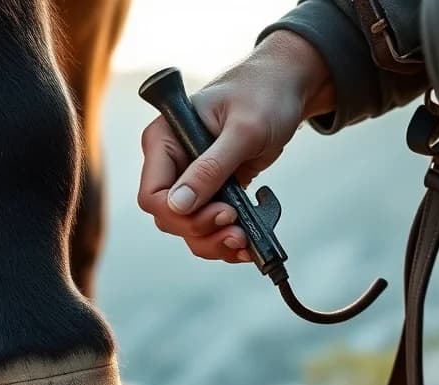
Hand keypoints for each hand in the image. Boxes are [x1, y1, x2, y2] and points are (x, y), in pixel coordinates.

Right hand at [137, 30, 334, 262]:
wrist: (286, 88)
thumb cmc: (263, 94)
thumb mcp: (243, 130)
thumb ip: (211, 168)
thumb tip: (179, 205)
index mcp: (164, 140)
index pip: (152, 194)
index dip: (181, 214)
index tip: (222, 212)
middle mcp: (172, 162)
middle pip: (170, 217)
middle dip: (203, 230)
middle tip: (238, 229)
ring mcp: (191, 178)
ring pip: (189, 227)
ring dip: (215, 241)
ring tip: (245, 241)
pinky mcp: (213, 189)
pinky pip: (210, 225)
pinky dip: (227, 237)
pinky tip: (248, 241)